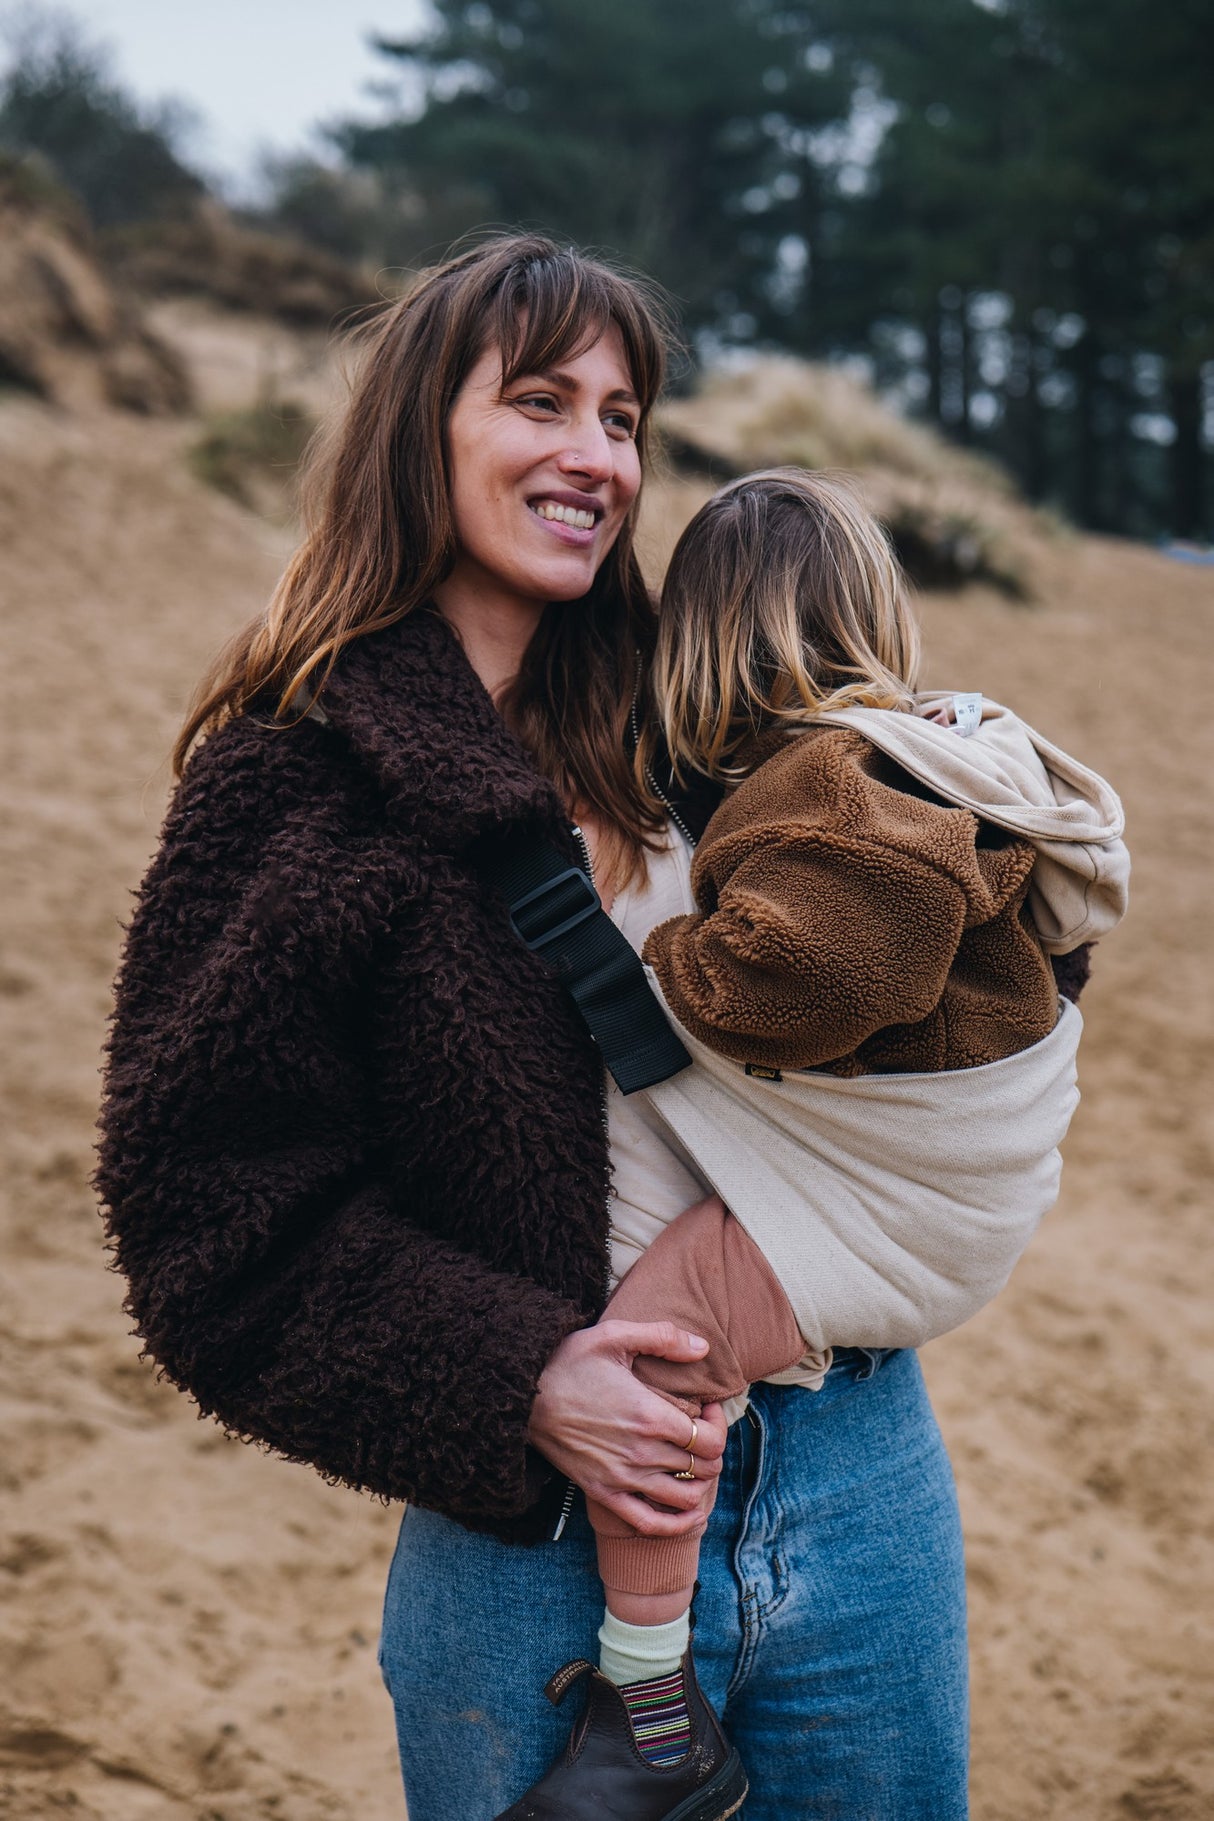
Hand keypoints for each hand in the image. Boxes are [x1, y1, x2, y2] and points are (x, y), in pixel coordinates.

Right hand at [527, 1320, 726, 1536]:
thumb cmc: (568, 1362)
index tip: (707, 1409)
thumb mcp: (614, 1336)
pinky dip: (677, 1525)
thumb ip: (663, 1337)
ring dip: (700, 1483)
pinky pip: (650, 1524)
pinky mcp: (603, 1494)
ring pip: (685, 1497)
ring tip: (693, 1463)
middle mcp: (641, 1453)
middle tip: (700, 1432)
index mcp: (649, 1415)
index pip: (710, 1439)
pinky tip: (692, 1513)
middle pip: (703, 1468)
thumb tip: (703, 1348)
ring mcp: (622, 1478)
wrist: (522, 1397)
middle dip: (711, 1451)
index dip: (719, 1425)